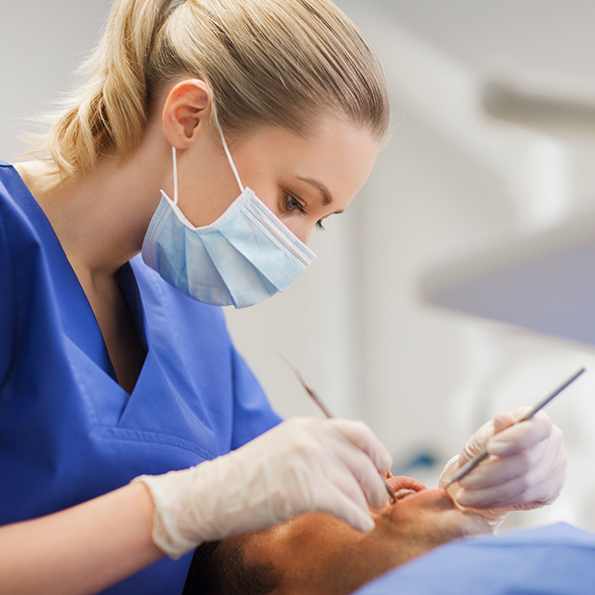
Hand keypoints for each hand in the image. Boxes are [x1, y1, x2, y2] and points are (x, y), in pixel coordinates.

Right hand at [134, 417, 391, 557]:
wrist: (211, 493)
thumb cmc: (245, 478)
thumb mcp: (282, 448)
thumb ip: (312, 449)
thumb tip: (347, 466)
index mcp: (305, 426)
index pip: (356, 431)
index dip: (375, 449)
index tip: (383, 465)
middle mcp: (309, 438)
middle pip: (360, 460)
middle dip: (376, 482)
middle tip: (380, 499)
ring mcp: (305, 461)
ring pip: (353, 486)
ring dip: (366, 504)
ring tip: (367, 515)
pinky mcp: (301, 490)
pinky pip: (344, 505)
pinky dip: (357, 518)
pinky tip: (361, 527)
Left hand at [439, 408, 566, 527]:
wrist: (495, 465)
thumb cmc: (493, 443)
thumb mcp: (488, 433)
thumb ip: (495, 429)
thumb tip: (503, 418)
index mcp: (539, 422)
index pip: (537, 427)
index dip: (515, 438)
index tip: (491, 447)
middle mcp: (552, 444)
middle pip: (526, 460)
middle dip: (491, 473)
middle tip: (464, 481)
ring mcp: (555, 469)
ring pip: (522, 484)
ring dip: (489, 492)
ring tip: (464, 496)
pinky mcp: (550, 491)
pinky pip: (522, 498)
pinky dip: (496, 501)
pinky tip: (477, 501)